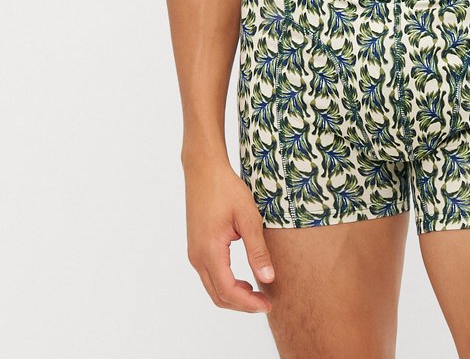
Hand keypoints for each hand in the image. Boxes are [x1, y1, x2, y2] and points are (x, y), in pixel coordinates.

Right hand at [184, 160, 274, 313]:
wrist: (204, 170)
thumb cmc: (226, 189)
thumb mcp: (248, 218)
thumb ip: (257, 250)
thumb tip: (268, 279)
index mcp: (210, 251)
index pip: (229, 291)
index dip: (249, 303)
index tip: (268, 304)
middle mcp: (197, 257)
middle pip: (218, 296)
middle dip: (242, 304)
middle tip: (265, 302)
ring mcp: (194, 253)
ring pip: (212, 288)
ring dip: (234, 295)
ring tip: (257, 292)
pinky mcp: (196, 247)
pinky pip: (209, 276)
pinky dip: (226, 284)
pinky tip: (243, 278)